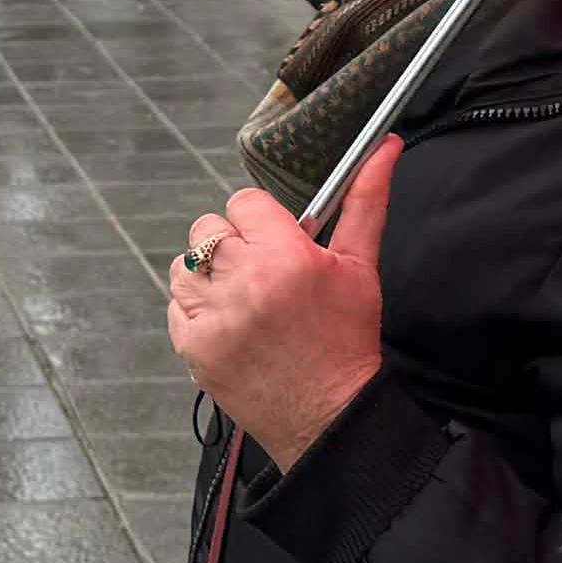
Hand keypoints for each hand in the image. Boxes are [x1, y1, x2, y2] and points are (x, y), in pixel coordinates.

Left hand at [165, 136, 397, 470]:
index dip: (261, 222)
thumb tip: (385, 147)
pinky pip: (176, 304)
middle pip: (208, 228)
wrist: (329, 415)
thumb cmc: (347, 340)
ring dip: (209, 277)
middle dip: (233, 245)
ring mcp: (212, 316)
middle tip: (260, 274)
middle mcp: (243, 283)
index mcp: (286, 258)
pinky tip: (231, 326)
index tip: (276, 243)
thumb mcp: (360, 268)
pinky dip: (197, 311)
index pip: (244, 202)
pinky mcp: (192, 346)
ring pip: (185, 264)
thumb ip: (366, 202)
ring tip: (243, 300)